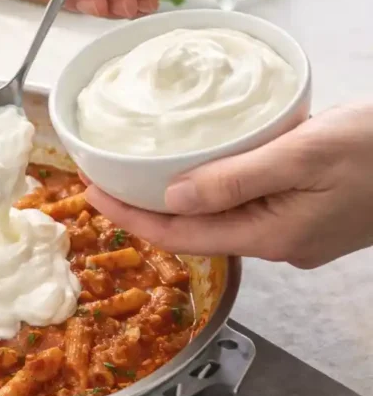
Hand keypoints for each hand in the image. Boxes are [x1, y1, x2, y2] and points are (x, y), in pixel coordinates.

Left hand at [82, 105, 372, 267]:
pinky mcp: (302, 213)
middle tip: (102, 181)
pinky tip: (194, 170)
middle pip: (190, 232)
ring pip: (213, 220)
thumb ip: (235, 179)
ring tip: (135, 175)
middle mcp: (277, 241)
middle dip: (142, 210)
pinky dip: (206, 190)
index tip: (92, 194)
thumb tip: (172, 196)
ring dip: (172, 200)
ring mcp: (291, 230)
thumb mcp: (304, 154)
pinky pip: (238, 206)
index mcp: (272, 235)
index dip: (129, 217)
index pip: (179, 236)